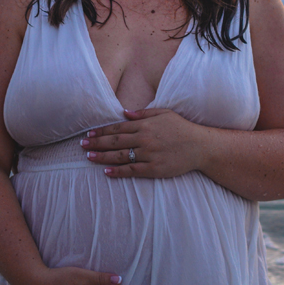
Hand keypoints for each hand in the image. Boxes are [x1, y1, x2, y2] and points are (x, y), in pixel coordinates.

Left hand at [80, 108, 203, 178]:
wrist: (200, 146)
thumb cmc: (182, 128)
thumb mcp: (164, 114)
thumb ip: (143, 113)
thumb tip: (125, 113)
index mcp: (145, 125)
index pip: (118, 128)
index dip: (102, 131)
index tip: (89, 134)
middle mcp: (144, 139)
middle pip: (115, 141)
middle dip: (96, 143)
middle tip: (82, 146)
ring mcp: (149, 154)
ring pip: (120, 156)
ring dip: (102, 157)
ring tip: (89, 157)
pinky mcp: (154, 168)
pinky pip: (132, 170)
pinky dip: (118, 171)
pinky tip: (106, 171)